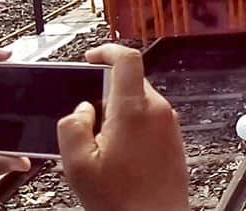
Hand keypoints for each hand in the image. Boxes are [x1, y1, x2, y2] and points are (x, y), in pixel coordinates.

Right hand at [58, 44, 188, 210]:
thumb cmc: (123, 201)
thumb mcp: (78, 165)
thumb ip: (72, 127)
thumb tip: (81, 109)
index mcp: (134, 109)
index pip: (127, 58)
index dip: (106, 50)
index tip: (91, 58)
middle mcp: (158, 110)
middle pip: (130, 81)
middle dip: (104, 92)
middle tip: (85, 119)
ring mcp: (169, 123)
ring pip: (138, 101)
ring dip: (117, 112)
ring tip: (100, 145)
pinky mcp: (173, 138)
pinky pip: (148, 119)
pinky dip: (130, 125)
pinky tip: (117, 154)